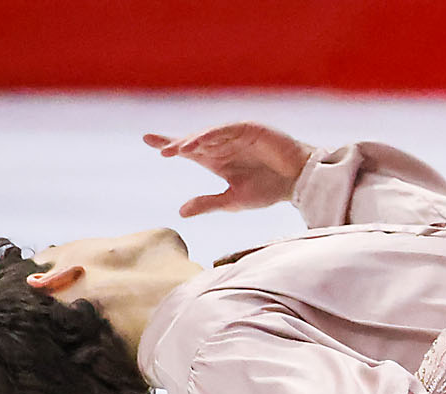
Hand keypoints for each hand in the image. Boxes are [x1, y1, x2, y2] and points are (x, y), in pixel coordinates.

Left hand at [142, 122, 311, 216]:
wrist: (299, 181)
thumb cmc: (269, 190)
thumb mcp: (234, 200)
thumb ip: (208, 203)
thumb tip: (180, 212)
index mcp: (217, 160)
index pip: (188, 150)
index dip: (169, 144)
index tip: (147, 139)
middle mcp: (223, 145)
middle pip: (193, 141)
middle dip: (177, 145)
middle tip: (162, 151)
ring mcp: (235, 135)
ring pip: (208, 136)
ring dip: (193, 142)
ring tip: (178, 151)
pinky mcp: (249, 129)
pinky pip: (227, 131)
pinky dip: (213, 136)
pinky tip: (200, 144)